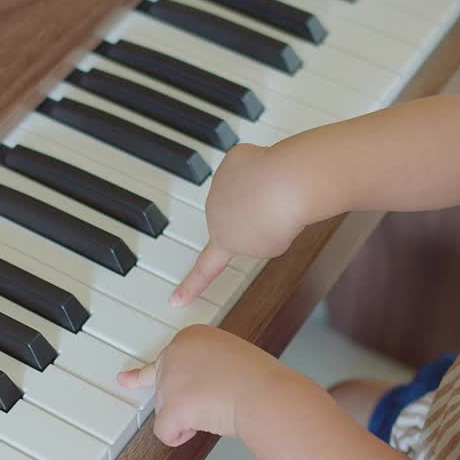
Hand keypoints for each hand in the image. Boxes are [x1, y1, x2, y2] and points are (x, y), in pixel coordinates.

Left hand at [117, 324, 282, 446]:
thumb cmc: (258, 379)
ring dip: (186, 417)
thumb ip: (206, 364)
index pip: (168, 361)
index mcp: (190, 337)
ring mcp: (170, 380)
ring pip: (165, 409)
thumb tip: (196, 388)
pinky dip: (178, 436)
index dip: (179, 380)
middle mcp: (174, 353)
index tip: (154, 380)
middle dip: (179, 399)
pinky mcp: (170, 406)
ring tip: (215, 411)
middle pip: (162, 386)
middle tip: (201, 403)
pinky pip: (164, 431)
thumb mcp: (229, 356)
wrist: (264, 394)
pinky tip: (195, 430)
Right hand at [171, 143, 306, 305]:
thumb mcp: (271, 245)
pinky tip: (272, 171)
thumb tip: (252, 206)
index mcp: (224, 241)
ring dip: (262, 191)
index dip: (190, 287)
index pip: (206, 269)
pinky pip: (252, 165)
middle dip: (256, 216)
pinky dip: (264, 167)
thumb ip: (256, 234)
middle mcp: (215, 213)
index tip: (174, 301)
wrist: (285, 186)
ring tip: (276, 194)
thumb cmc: (281, 218)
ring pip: (247, 189)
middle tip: (275, 216)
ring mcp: (222, 183)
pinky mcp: (234, 159)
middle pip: (237, 217)